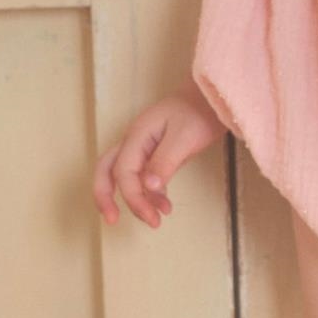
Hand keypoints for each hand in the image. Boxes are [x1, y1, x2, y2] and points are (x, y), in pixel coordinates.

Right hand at [92, 78, 225, 229]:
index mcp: (137, 135)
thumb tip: (147, 187)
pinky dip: (150, 193)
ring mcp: (144, 146)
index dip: (133, 197)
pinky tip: (165, 205)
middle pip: (107, 170)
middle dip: (105, 196)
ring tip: (155, 220)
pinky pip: (143, 176)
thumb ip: (164, 163)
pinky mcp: (156, 153)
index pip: (123, 172)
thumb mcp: (184, 138)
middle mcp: (135, 141)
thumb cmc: (198, 112)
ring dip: (134, 199)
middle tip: (113, 221)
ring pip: (124, 175)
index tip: (151, 216)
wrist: (212, 97)